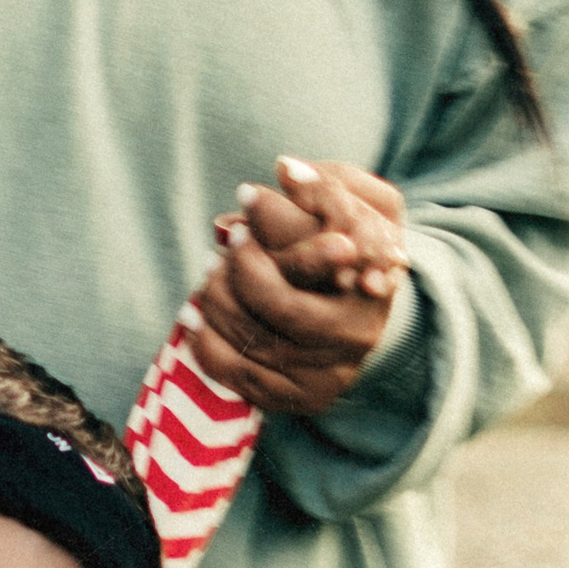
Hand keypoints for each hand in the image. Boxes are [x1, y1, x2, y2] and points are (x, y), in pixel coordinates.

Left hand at [189, 159, 408, 414]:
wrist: (355, 313)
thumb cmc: (350, 244)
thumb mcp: (354, 205)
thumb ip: (324, 185)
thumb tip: (284, 169)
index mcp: (376, 282)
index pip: (322, 252)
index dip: (275, 222)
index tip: (245, 195)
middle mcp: (359, 333)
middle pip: (282, 306)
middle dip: (241, 270)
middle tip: (227, 241)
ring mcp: (331, 372)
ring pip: (256, 341)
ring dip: (218, 303)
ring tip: (205, 273)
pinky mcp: (303, 398)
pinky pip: (241, 376)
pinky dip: (207, 344)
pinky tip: (191, 316)